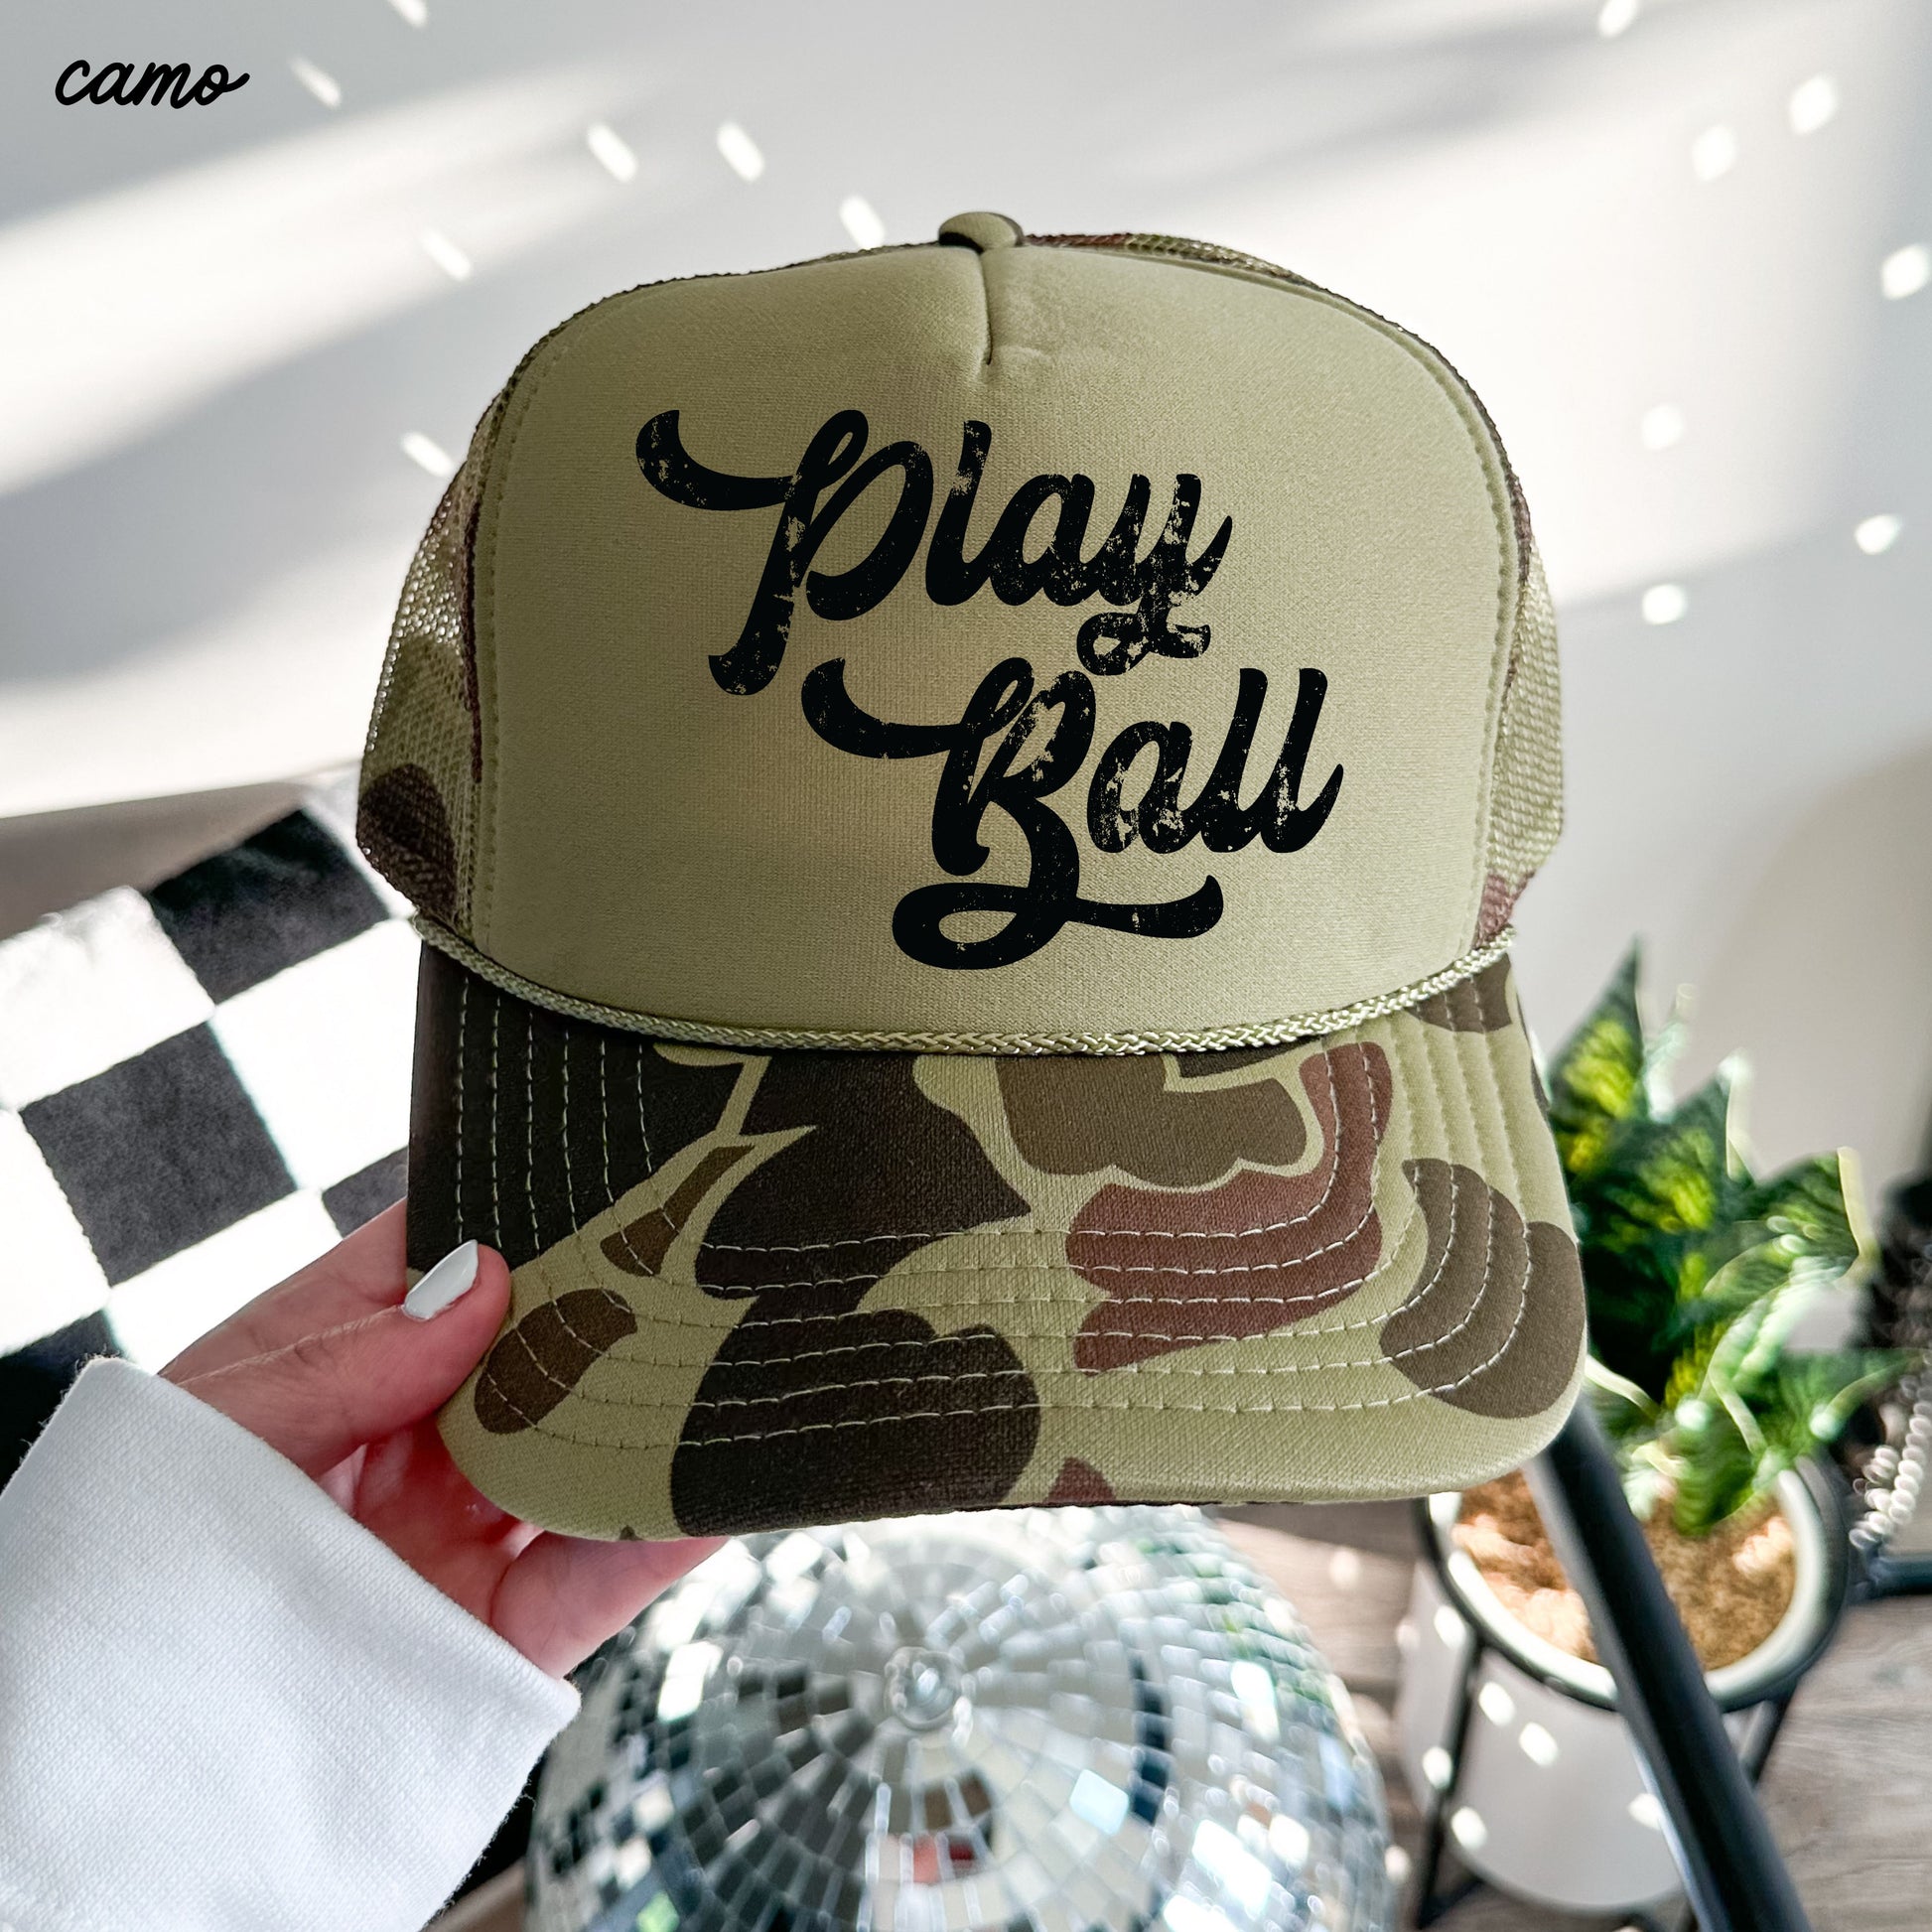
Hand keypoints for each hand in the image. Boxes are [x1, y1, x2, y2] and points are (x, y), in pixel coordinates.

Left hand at [161, 1204, 719, 1676]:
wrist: (126, 1723)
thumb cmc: (143, 1536)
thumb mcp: (225, 1419)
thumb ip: (352, 1355)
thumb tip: (482, 1281)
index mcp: (356, 1358)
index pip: (458, 1263)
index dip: (527, 1215)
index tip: (603, 1174)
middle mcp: (428, 1437)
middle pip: (545, 1357)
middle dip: (618, 1312)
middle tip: (696, 1258)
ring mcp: (470, 1531)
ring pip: (589, 1456)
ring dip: (657, 1414)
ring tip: (728, 1358)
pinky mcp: (501, 1631)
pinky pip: (598, 1576)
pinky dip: (664, 1532)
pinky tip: (717, 1482)